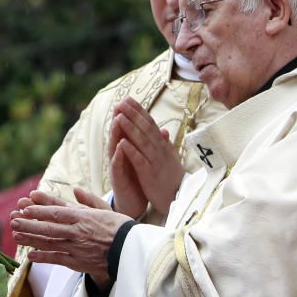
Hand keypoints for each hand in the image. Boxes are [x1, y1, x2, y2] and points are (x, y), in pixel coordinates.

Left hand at [11, 188, 130, 287]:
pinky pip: (57, 259)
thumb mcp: (105, 209)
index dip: (39, 210)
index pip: (56, 212)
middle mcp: (78, 232)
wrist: (131, 251)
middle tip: (13, 220)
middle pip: (48, 227)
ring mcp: (77, 248)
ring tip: (16, 236)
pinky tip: (30, 255)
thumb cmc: (119, 227)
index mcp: (83, 217)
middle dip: (29, 224)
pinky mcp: (78, 262)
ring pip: (49, 243)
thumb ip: (88, 199)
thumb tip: (75, 189)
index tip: (24, 207)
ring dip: (31, 239)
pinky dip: (43, 257)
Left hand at [108, 97, 183, 217]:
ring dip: (130, 128)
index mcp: (163, 144)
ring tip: (118, 116)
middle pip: (145, 128)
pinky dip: (131, 150)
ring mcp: (155, 161)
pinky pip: (139, 160)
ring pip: (141, 141)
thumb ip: (165, 143)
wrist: (178, 197)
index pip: (150, 123)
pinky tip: (121, 142)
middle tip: (121, 102)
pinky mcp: (150, 174)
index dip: (139, 110)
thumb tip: (163, 129)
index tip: (128, 99)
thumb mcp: (171, 157)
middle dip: (132, 114)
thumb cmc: (172, 177)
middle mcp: (160, 149)